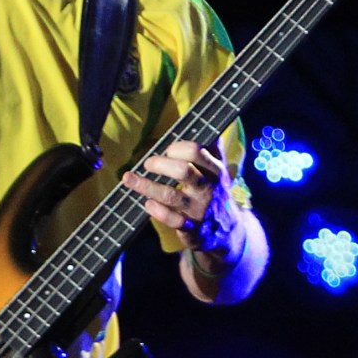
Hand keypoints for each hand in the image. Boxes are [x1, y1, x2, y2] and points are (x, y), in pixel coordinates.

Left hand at [122, 139, 243, 267]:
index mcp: (214, 171)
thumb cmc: (216, 191)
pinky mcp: (191, 229)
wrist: (229, 231)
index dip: (177, 147)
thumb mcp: (219, 170)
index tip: (167, 150)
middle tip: (148, 163)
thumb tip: (207, 126)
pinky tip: (147, 204)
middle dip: (161, 164)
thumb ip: (212, 149)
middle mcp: (207, 189)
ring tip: (127, 178)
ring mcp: (199, 210)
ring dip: (147, 186)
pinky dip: (159, 212)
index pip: (196, 152)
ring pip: (171, 196)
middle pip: (183, 171)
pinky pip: (173, 220)